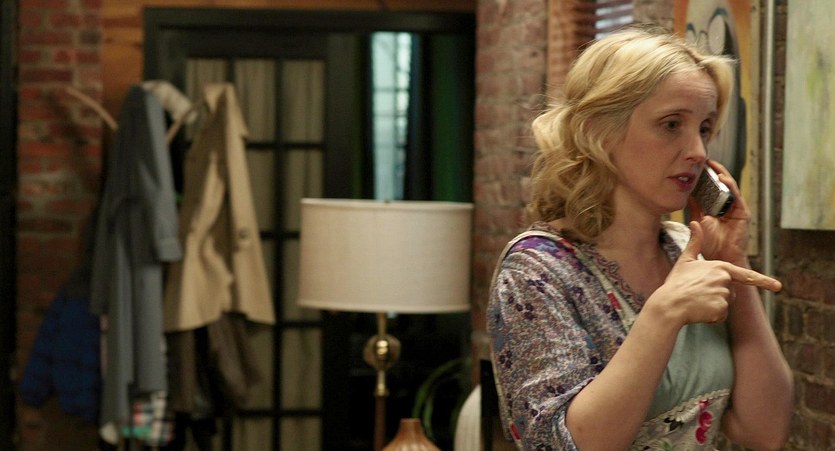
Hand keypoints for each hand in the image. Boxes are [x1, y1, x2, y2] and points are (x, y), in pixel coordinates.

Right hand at [648, 222, 781, 325]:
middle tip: (697, 293)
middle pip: (730, 291)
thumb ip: (694, 242)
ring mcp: (724, 296)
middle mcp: (725, 281)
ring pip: (725, 303)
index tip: (778, 286)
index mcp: (720, 267)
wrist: (669, 304)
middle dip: (717, 294)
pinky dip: (711, 315)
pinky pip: (720, 315)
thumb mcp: (685, 260)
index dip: (764, 281)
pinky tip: (698, 310)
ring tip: (696, 301)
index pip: (746, 275)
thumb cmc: (676, 282)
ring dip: (713, 305)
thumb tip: (695, 223)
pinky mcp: (720, 310)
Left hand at [687, 160, 749, 263]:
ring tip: (712, 165)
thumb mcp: (698, 222)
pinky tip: (721, 178)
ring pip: (729, 188)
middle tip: (704, 161)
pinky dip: (730, 186)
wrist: (721, 259)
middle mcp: (728, 207)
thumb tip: (686, 195)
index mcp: (717, 209)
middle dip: (713, 173)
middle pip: (721, 186)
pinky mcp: (743, 213)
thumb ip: (694, 209)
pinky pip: (736, 196)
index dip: (705, 178)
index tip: (696, 167)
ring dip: (721, 175)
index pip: (711, 189)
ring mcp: (736, 209)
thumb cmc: (710, 245)